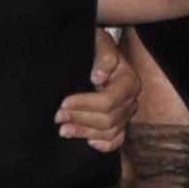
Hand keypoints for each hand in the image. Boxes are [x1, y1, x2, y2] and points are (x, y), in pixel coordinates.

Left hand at [56, 29, 140, 153]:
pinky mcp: (120, 125)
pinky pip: (116, 141)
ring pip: (109, 132)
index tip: (64, 102)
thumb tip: (98, 77)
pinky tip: (88, 142)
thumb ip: (104, 55)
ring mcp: (126, 115)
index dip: (85, 104)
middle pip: (108, 119)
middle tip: (58, 116)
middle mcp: (131, 101)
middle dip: (80, 118)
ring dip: (85, 132)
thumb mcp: (101, 42)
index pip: (108, 101)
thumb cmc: (98, 47)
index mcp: (129, 82)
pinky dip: (104, 145)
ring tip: (63, 130)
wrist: (99, 55)